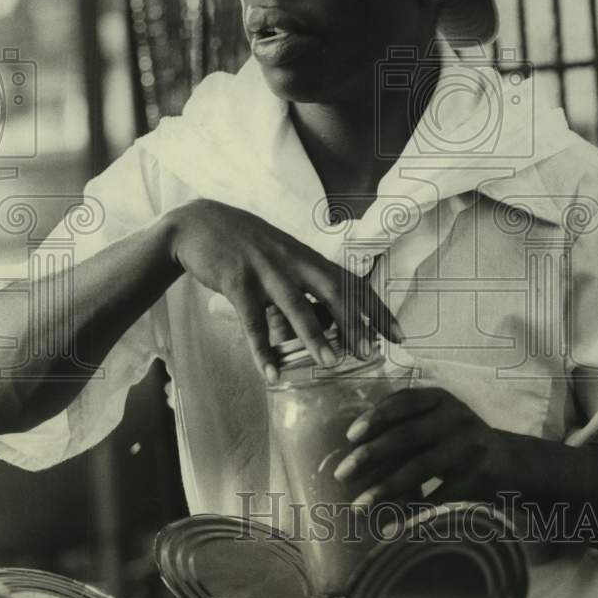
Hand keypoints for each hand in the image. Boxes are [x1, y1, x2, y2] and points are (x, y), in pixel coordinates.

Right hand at [166, 199, 401, 380]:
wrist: (197, 223)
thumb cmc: (243, 244)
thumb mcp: (281, 256)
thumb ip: (305, 280)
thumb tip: (330, 314)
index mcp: (306, 257)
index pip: (351, 282)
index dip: (377, 308)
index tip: (400, 334)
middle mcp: (292, 261)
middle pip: (333, 291)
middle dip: (356, 322)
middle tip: (371, 351)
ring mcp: (265, 270)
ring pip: (296, 306)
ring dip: (315, 335)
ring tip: (332, 362)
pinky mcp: (237, 282)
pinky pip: (252, 321)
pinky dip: (262, 350)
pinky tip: (271, 373)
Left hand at [332, 386, 498, 507]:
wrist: (511, 462)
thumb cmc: (457, 440)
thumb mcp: (437, 419)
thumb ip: (403, 425)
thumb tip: (353, 450)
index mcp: (441, 399)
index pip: (404, 401)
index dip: (376, 417)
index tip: (350, 436)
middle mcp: (456, 418)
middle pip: (407, 435)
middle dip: (370, 455)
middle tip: (341, 475)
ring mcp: (469, 447)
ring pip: (420, 468)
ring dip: (385, 488)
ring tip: (358, 507)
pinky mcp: (478, 477)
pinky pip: (438, 497)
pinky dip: (412, 513)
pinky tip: (390, 527)